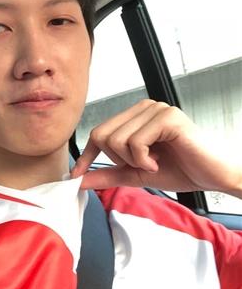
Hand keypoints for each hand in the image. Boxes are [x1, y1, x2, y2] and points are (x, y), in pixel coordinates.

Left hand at [70, 99, 241, 196]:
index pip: (98, 132)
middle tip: (140, 165)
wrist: (210, 176)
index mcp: (134, 116)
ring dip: (133, 161)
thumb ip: (108, 174)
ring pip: (117, 139)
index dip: (86, 154)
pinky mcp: (166, 117)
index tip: (77, 174)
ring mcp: (155, 109)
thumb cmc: (179, 169)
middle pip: (103, 135)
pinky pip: (135, 142)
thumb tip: (79, 180)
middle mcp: (143, 107)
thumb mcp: (135, 174)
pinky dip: (143, 159)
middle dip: (117, 159)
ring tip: (153, 162)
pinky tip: (159, 160)